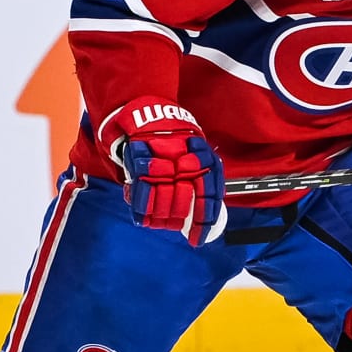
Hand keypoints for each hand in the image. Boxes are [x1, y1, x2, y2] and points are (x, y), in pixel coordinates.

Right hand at [111, 96, 226, 245]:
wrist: (148, 112)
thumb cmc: (175, 138)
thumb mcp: (198, 153)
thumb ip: (203, 180)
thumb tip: (205, 215)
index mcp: (206, 161)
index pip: (209, 198)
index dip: (203, 223)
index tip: (198, 239)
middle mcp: (187, 161)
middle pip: (185, 203)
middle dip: (179, 220)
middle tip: (174, 226)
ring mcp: (163, 162)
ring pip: (164, 201)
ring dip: (160, 217)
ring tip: (158, 223)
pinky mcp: (142, 162)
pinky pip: (142, 193)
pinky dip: (141, 210)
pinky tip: (142, 219)